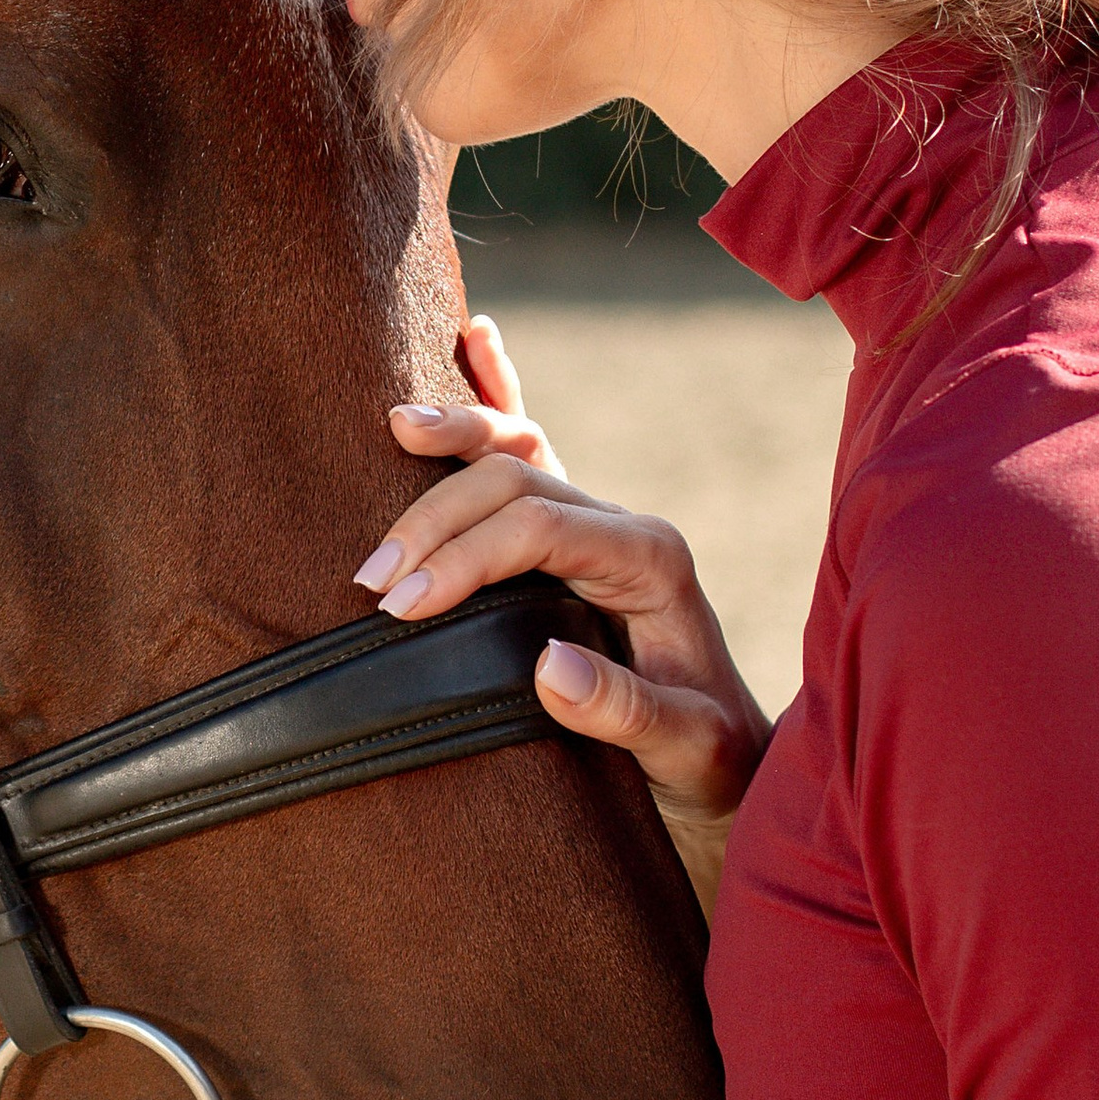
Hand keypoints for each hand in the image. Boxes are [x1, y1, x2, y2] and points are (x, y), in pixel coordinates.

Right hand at [362, 314, 769, 911]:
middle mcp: (623, 527)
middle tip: (371, 580)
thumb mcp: (684, 751)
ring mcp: (594, 525)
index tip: (401, 604)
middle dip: (435, 517)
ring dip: (455, 440)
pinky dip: (499, 394)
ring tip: (394, 426)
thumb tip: (549, 667)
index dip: (464, 557)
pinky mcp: (569, 538)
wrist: (727, 761)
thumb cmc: (708, 759)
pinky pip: (530, 452)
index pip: (539, 530)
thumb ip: (625, 712)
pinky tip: (476, 338)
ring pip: (519, 450)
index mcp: (651, 560)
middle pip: (517, 482)